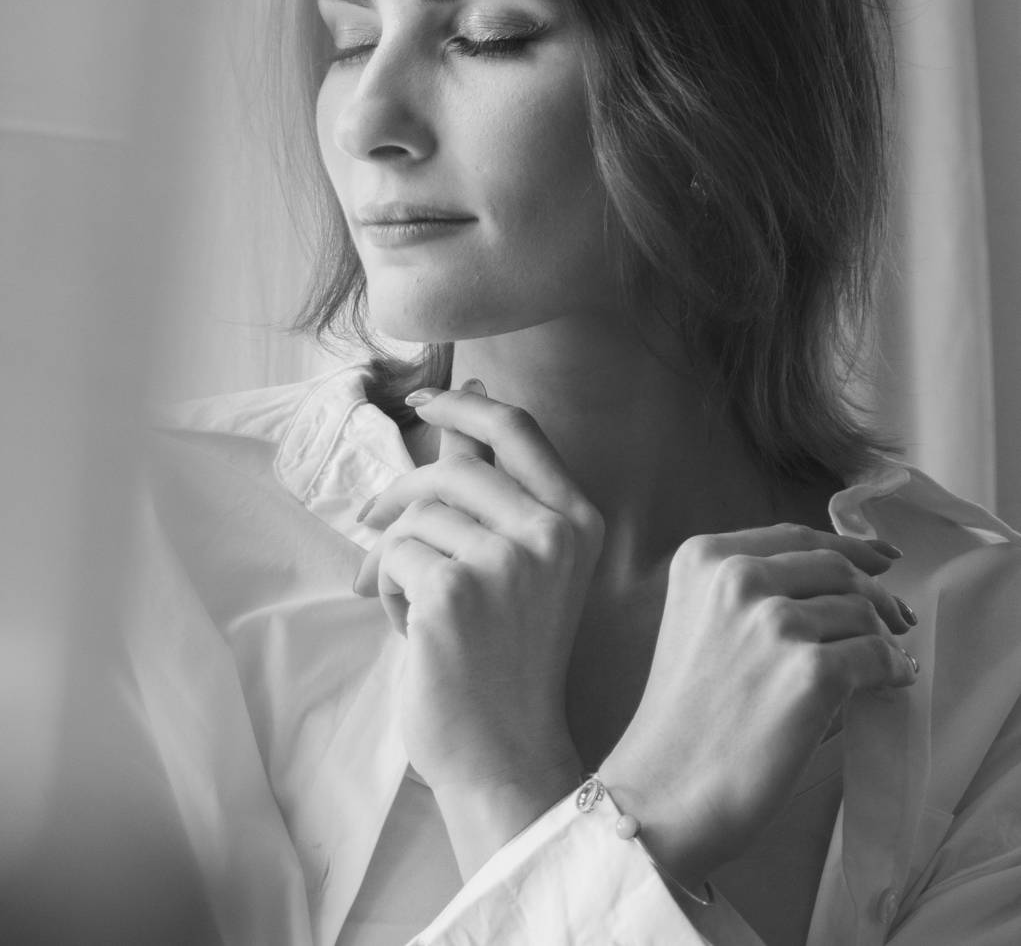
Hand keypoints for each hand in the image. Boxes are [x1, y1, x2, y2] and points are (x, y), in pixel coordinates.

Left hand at [353, 384, 603, 871]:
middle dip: (403, 495)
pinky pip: (393, 556)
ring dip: (396, 556)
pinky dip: (385, 589)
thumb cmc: (508, 659)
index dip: (463, 408)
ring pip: (415, 515)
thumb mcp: (519, 563)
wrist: (506, 754)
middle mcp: (551, 534)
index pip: (517, 430)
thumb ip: (493, 487)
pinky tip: (409, 630)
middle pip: (453, 470)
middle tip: (376, 525)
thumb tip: (468, 403)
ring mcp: (504, 562)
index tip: (423, 403)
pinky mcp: (452, 592)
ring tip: (411, 605)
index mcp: (577, 521)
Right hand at [599, 524, 916, 887]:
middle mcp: (738, 577)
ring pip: (860, 611)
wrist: (665, 790)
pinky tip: (896, 681)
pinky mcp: (812, 671)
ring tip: (890, 660)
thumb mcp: (697, 622)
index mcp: (705, 558)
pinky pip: (877, 657)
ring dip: (884, 636)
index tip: (882, 559)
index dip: (848, 546)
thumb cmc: (682, 718)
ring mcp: (776, 622)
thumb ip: (749, 592)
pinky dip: (895, 669)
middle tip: (898, 619)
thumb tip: (838, 587)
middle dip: (874, 592)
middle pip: (834, 567)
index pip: (796, 536)